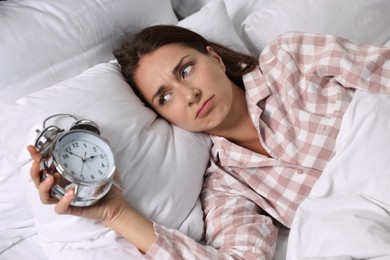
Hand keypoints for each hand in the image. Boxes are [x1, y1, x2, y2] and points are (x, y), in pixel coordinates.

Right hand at [27, 145, 155, 251]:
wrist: (116, 204)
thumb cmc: (107, 187)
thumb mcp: (105, 167)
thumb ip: (103, 153)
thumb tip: (104, 139)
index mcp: (64, 175)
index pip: (45, 166)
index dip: (36, 158)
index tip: (32, 149)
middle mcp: (61, 187)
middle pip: (38, 181)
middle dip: (34, 171)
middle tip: (38, 164)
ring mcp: (65, 198)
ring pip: (44, 196)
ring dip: (44, 186)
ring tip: (52, 177)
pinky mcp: (71, 208)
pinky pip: (60, 208)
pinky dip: (63, 201)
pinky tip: (70, 192)